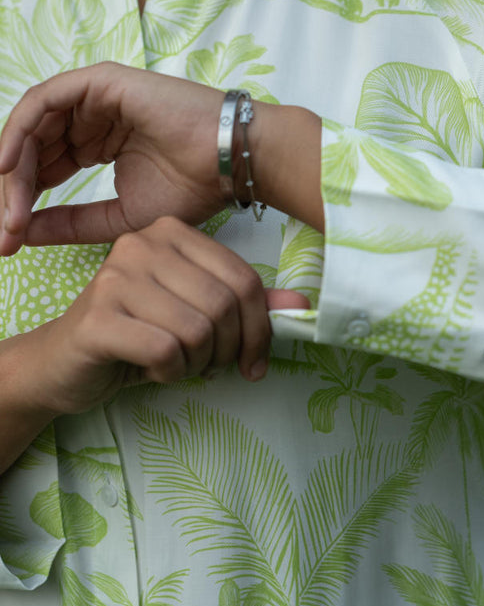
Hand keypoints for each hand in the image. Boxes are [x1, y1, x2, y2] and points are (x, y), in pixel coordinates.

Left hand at [0, 63, 232, 253]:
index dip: (22, 202)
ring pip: (32, 127)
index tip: (7, 241)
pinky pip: (43, 101)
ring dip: (12, 168)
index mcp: (97, 143)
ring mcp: (94, 97)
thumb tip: (20, 233)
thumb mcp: (118, 217)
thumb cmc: (193, 189)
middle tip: (2, 231)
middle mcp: (91, 117)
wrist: (230, 162)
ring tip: (7, 208)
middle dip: (11, 190)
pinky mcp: (99, 81)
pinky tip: (6, 166)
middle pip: (30, 148)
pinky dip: (18, 130)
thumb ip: (69, 222)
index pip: (43, 168)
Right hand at [26, 217, 308, 416]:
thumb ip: (244, 306)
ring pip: (198, 329)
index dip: (260, 329)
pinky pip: (166, 351)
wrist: (60, 363)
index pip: (244, 279)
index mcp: (172, 233)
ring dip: (197, 363)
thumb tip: (300, 305)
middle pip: (225, 305)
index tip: (253, 361)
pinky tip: (151, 369)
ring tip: (175, 363)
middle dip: (228, 350)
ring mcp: (116, 277)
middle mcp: (142, 244)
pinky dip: (170, 372)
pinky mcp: (98, 317)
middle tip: (209, 366)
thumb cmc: (134, 336)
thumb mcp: (195, 315)